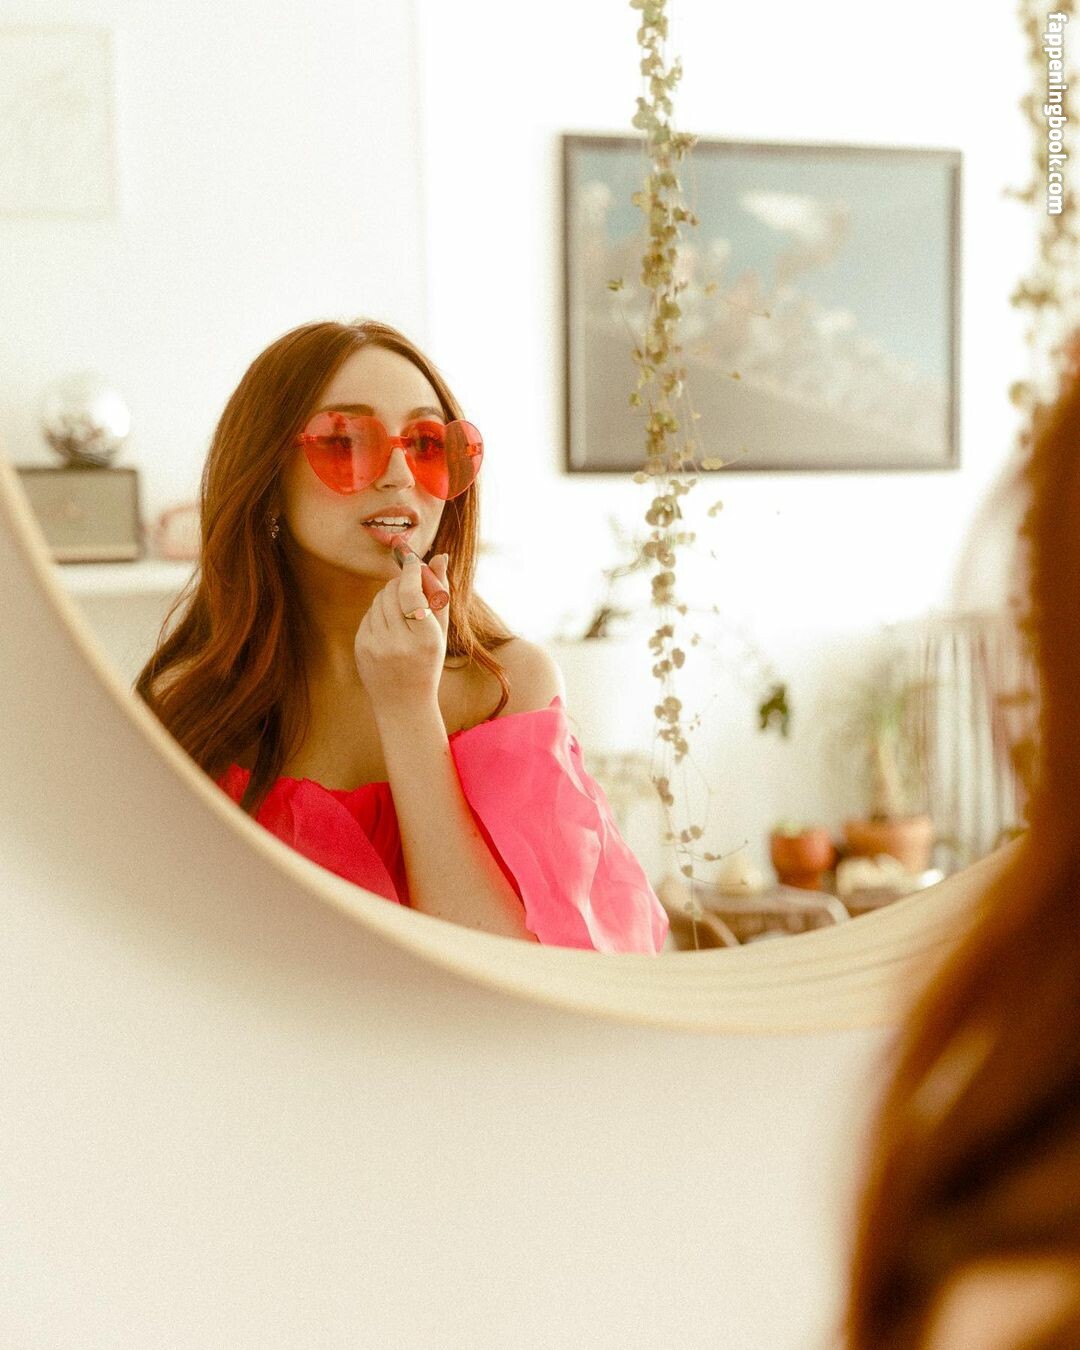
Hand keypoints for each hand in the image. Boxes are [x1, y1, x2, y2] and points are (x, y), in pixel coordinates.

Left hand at [354, 552, 450, 716]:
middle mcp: (398, 643)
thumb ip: (441, 593)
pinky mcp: (361, 647)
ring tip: (403, 612)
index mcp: (425, 639)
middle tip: (411, 583)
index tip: (413, 560)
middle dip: (402, 582)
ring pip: (379, 601)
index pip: (411, 593)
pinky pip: (369, 614)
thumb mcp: (441, 632)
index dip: (411, 571)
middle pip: (393, 592)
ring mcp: (376, 646)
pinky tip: (390, 628)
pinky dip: (380, 613)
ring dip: (390, 597)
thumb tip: (440, 556)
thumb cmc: (428, 664)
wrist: (404, 704)